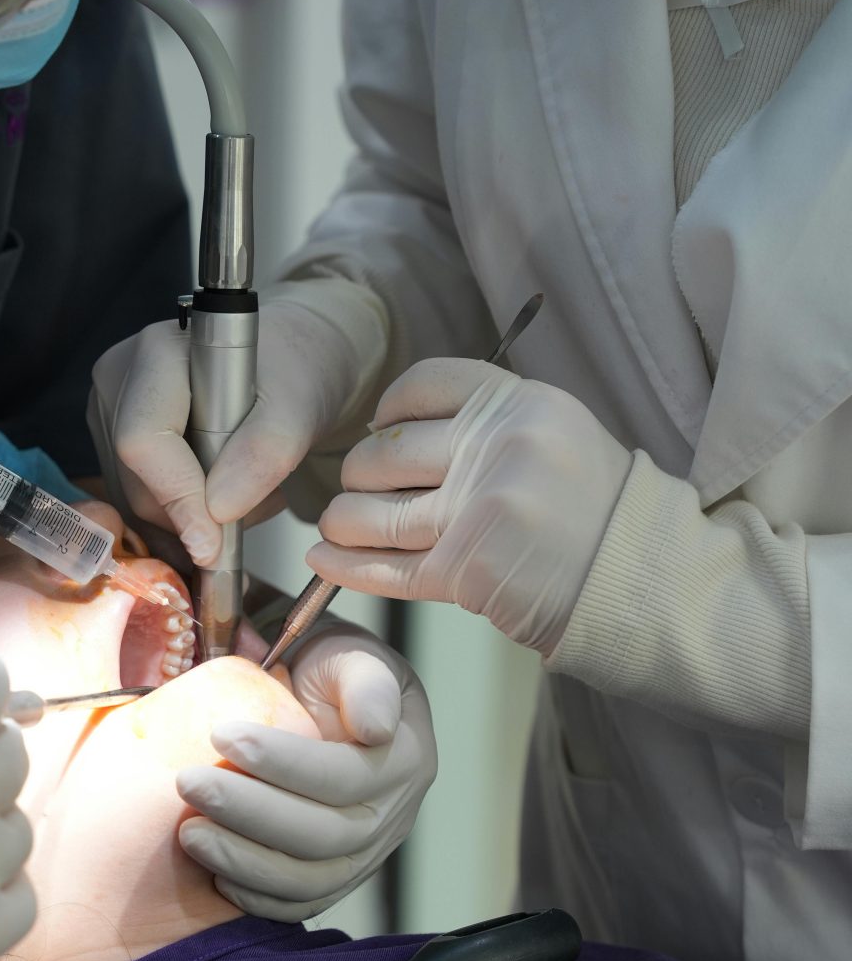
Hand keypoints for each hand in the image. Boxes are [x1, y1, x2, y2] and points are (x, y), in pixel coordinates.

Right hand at [89, 295, 373, 566]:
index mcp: (159, 352)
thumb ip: (264, 453)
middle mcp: (121, 379)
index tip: (212, 545)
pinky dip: (184, 516)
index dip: (177, 498)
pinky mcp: (116, 442)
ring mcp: (112, 411)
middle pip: (137, 478)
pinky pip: (140, 500)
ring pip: (135, 498)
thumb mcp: (299, 407)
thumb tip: (217, 509)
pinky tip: (223, 495)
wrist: (291, 361)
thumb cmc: (296, 369)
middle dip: (194, 513)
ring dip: (194, 519)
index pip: (144, 439)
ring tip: (249, 492)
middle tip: (257, 506)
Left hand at [176, 628, 435, 920]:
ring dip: (243, 860)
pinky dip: (253, 896)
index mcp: (404, 757)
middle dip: (250, 813)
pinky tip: (212, 870)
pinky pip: (297, 905)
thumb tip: (376, 728)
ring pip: (310, 880)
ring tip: (189, 832)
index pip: (345, 776)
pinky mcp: (331, 879)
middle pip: (325, 835)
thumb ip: (366, 682)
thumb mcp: (351, 654)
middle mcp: (390, 815)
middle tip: (188, 783)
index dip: (283, 762)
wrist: (316, 703)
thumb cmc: (329, 673)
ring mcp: (364, 855)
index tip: (221, 734)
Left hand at [309, 361, 630, 656]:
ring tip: (340, 526)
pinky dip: (346, 566)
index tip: (380, 429)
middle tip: (362, 489)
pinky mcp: (467, 571)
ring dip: (344, 522)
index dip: (388, 409)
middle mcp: (497, 450)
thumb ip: (485, 422)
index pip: (424, 385)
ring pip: (376, 513)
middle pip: (385, 452)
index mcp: (520, 404)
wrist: (636, 575)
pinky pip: (387, 568)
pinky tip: (324, 560)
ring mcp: (480, 511)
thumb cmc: (592, 508)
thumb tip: (388, 428)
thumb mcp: (555, 431)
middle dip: (359, 474)